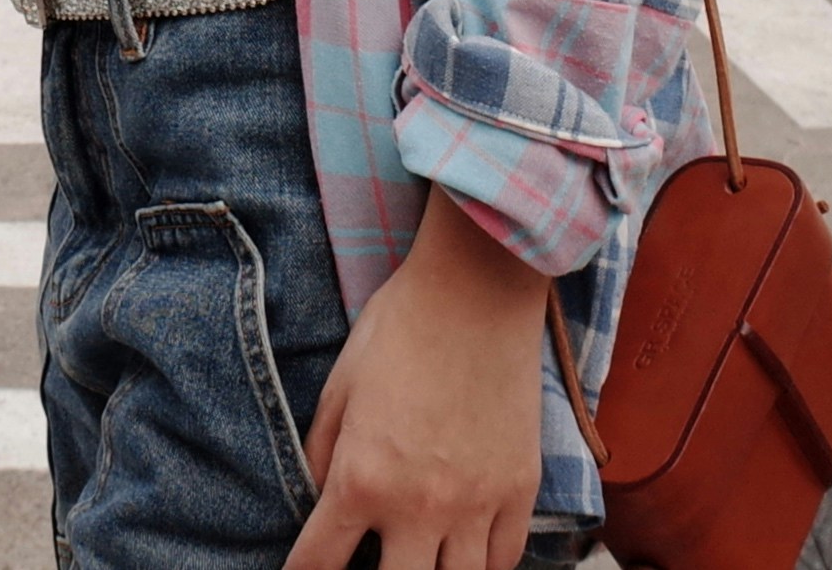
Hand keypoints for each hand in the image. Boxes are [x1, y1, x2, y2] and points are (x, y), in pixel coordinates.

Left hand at [282, 186, 550, 569]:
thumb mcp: (339, 387)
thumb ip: (318, 453)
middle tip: (370, 562)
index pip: (319, 563)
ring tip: (420, 556)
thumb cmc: (399, 328)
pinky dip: (483, 566)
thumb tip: (312, 499)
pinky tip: (465, 554)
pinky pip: (504, 560)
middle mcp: (418, 506)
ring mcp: (475, 503)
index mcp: (361, 479)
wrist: (476, 290)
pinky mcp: (519, 490)